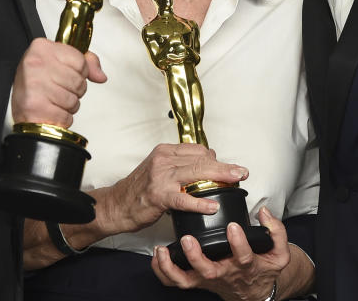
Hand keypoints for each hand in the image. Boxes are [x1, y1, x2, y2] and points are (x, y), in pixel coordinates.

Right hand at [11, 38, 106, 127]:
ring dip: (69, 105)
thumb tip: (100, 75)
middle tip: (58, 89)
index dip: (80, 72)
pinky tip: (51, 110)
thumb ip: (84, 63)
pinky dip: (62, 117)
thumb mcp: (58, 64)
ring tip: (54, 100)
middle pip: (79, 81)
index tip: (66, 74)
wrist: (21, 110)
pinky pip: (66, 115)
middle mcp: (37, 64)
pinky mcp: (36, 107)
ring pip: (74, 99)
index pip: (80, 60)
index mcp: (42, 48)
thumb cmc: (37, 86)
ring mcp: (36, 85)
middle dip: (75, 90)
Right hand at [106, 143, 248, 233]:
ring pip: (196, 174)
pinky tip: (212, 207)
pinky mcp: (158, 196)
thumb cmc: (139, 190)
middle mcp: (163, 160)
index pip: (197, 149)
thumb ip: (180, 164)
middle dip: (224, 166)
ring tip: (234, 181)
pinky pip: (183, 199)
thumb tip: (207, 161)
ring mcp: (160, 177)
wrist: (116, 205)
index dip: (216, 158)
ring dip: (219, 178)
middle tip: (241, 171)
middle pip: (200, 160)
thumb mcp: (159, 169)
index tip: (230, 167)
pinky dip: (199, 203)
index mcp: (165, 151)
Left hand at [151, 207, 289, 300]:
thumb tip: (264, 212)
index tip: (233, 226)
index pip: (243, 256)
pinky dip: (163, 272)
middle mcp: (224, 274)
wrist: (253, 292)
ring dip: (172, 267)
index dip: (238, 242)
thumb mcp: (279, 253)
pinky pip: (176, 282)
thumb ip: (276, 232)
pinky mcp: (196, 281)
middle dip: (196, 256)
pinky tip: (157, 256)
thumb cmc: (263, 268)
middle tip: (188, 239)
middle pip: (208, 271)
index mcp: (245, 266)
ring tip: (163, 250)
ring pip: (187, 280)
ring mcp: (208, 279)